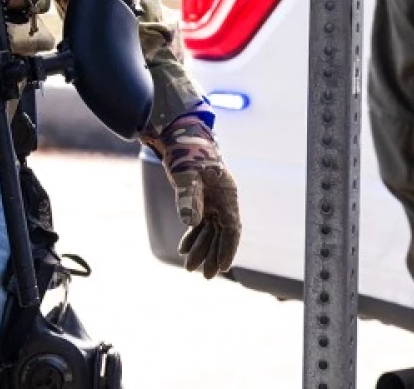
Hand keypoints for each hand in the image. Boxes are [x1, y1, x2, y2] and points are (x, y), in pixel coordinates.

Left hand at [146, 111, 240, 277]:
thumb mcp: (186, 175)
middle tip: (207, 276)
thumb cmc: (187, 153)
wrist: (181, 138)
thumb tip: (191, 222)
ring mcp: (213, 201)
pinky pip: (200, 224)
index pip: (232, 228)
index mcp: (227, 195)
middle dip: (214, 255)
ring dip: (201, 249)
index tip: (224, 267)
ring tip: (190, 269)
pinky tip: (184, 250)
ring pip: (210, 232)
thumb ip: (188, 197)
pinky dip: (192, 237)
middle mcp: (223, 201)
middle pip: (222, 234)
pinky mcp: (201, 201)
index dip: (229, 249)